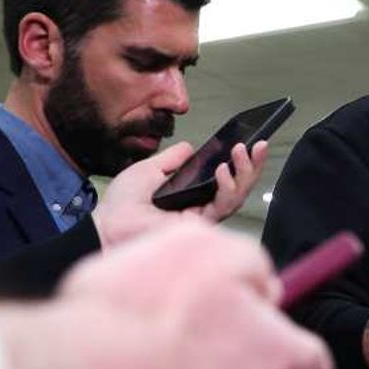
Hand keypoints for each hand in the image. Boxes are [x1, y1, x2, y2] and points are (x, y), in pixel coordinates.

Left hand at [90, 140, 267, 248]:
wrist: (110, 222)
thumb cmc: (124, 201)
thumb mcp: (150, 169)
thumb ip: (172, 159)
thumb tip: (189, 147)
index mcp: (191, 194)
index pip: (223, 178)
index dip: (238, 162)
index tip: (246, 143)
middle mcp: (202, 207)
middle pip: (238, 186)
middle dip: (251, 165)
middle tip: (259, 144)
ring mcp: (204, 217)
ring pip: (237, 196)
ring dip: (245, 172)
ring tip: (242, 150)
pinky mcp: (202, 226)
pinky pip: (223, 205)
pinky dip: (227, 186)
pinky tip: (223, 169)